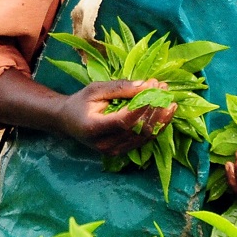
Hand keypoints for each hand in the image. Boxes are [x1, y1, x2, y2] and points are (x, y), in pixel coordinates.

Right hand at [57, 79, 176, 156]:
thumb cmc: (80, 103)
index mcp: (93, 127)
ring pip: (144, 137)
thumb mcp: (95, 89)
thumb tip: (146, 85)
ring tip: (169, 99)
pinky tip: (165, 112)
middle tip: (164, 89)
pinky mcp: (121, 152)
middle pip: (137, 130)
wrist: (68, 122)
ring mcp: (113, 151)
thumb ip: (119, 88)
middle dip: (155, 109)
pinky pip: (143, 140)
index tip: (155, 90)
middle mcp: (104, 144)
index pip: (124, 121)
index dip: (142, 107)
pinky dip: (156, 125)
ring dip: (160, 118)